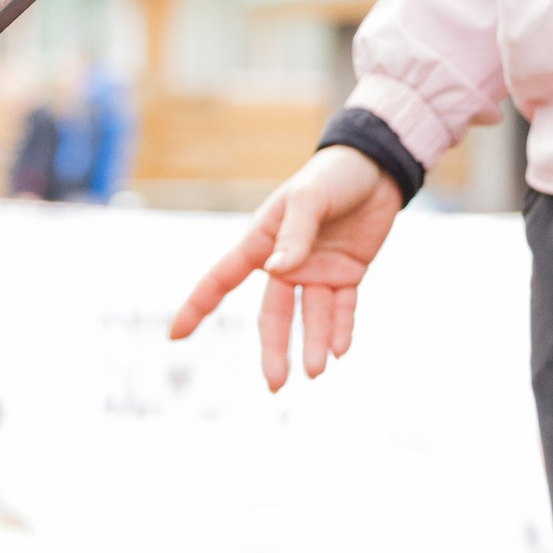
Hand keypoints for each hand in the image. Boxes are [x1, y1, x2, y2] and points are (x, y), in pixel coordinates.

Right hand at [166, 144, 402, 391]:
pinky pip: (341, 308)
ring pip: (310, 317)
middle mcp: (285, 262)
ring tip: (317, 372)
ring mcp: (316, 270)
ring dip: (313, 344)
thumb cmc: (333, 174)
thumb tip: (277, 270)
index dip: (198, 306)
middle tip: (275, 385)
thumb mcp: (311, 197)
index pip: (222, 278)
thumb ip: (295, 234)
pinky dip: (341, 329)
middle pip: (273, 315)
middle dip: (274, 349)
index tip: (176, 336)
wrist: (376, 167)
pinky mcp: (347, 274)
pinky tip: (341, 350)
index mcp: (262, 241)